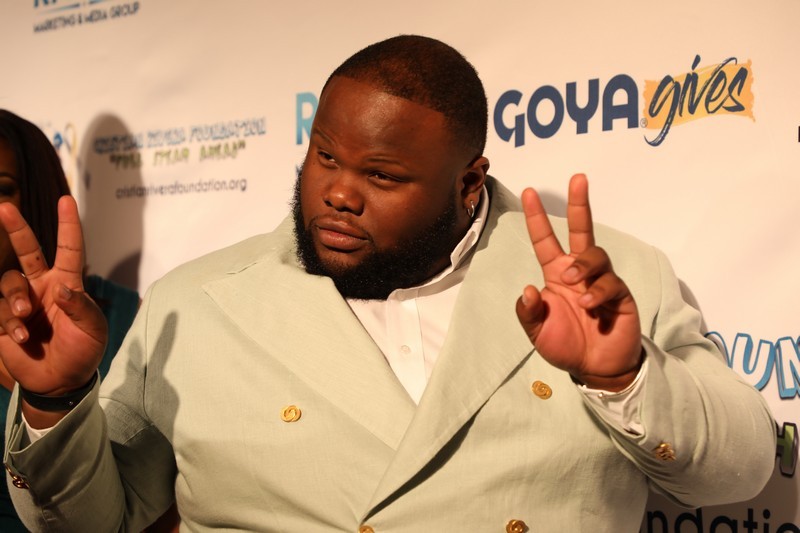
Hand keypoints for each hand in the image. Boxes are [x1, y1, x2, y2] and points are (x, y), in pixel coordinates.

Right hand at [0, 196, 106, 414]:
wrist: (61, 382)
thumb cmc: (83, 351)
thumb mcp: (93, 331)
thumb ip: (81, 308)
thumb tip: (62, 289)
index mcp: (68, 283)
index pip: (70, 249)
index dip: (68, 225)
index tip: (66, 200)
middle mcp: (43, 287)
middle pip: (26, 251)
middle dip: (15, 228)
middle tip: (4, 207)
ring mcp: (22, 302)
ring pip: (9, 283)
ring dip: (15, 299)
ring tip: (25, 319)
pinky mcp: (4, 321)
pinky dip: (9, 323)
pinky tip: (22, 338)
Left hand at [515, 174, 641, 390]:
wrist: (594, 369)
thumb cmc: (565, 346)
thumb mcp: (536, 332)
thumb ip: (528, 312)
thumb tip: (528, 288)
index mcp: (556, 275)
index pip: (546, 240)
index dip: (537, 218)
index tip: (529, 192)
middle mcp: (578, 272)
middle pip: (581, 230)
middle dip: (579, 204)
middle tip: (578, 179)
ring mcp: (601, 281)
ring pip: (595, 255)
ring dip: (583, 265)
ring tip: (572, 282)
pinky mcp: (619, 296)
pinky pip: (610, 283)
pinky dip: (597, 292)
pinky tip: (588, 305)